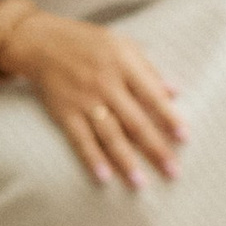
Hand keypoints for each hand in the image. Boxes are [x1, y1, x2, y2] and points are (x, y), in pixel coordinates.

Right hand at [3, 12, 187, 187]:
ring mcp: (84, 100)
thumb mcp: (123, 45)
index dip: (169, 117)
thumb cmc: (89, 43)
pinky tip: (104, 177)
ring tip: (140, 184)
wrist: (41, 42)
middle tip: (173, 172)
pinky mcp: (64, 112)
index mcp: (124, 65)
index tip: (185, 138)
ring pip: (109, 135)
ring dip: (126, 161)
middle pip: (135, 121)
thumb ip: (149, 69)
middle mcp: (105, 84)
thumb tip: (176, 92)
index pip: (152, 95)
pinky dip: (91, 159)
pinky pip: (80, 139)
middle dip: (155, 148)